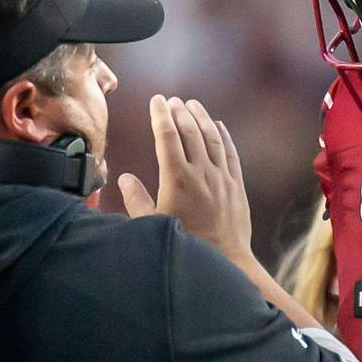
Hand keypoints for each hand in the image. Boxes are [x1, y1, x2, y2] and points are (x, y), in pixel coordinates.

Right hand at [117, 96, 253, 260]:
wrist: (226, 260)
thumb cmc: (187, 245)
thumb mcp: (154, 225)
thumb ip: (137, 200)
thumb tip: (125, 179)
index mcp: (178, 179)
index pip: (167, 137)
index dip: (161, 115)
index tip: (157, 101)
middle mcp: (202, 173)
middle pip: (190, 132)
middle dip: (180, 112)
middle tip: (172, 101)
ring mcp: (222, 178)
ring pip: (212, 138)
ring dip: (201, 118)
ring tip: (193, 104)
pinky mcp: (237, 186)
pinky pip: (231, 153)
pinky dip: (224, 136)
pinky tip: (219, 126)